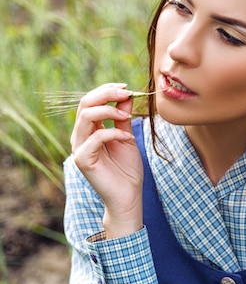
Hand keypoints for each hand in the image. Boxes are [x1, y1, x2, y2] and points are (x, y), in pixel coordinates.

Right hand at [71, 83, 143, 236]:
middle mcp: (80, 137)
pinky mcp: (83, 160)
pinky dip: (113, 133)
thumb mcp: (127, 137)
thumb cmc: (127, 169)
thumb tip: (126, 95)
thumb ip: (123, 118)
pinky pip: (95, 138)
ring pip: (86, 117)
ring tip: (127, 117)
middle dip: (106, 95)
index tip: (125, 88)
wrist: (128, 196)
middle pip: (85, 104)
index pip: (90, 101)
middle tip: (126, 93)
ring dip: (109, 111)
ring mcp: (79, 148)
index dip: (106, 91)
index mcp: (88, 130)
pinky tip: (128, 139)